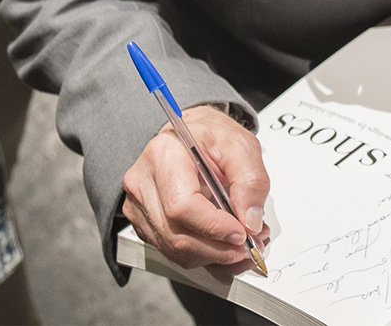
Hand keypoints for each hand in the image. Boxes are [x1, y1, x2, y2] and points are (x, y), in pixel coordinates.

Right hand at [122, 106, 270, 268]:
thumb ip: (251, 181)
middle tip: (251, 246)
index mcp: (164, 154)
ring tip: (242, 245)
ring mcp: (140, 204)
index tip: (242, 233)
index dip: (214, 227)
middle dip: (220, 249)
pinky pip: (171, 249)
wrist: (189, 134)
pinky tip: (222, 243)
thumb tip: (250, 221)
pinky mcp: (144, 221)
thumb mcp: (242, 144)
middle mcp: (144, 181)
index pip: (182, 206)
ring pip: (174, 249)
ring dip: (213, 255)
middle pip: (177, 235)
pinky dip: (202, 253)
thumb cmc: (210, 136)